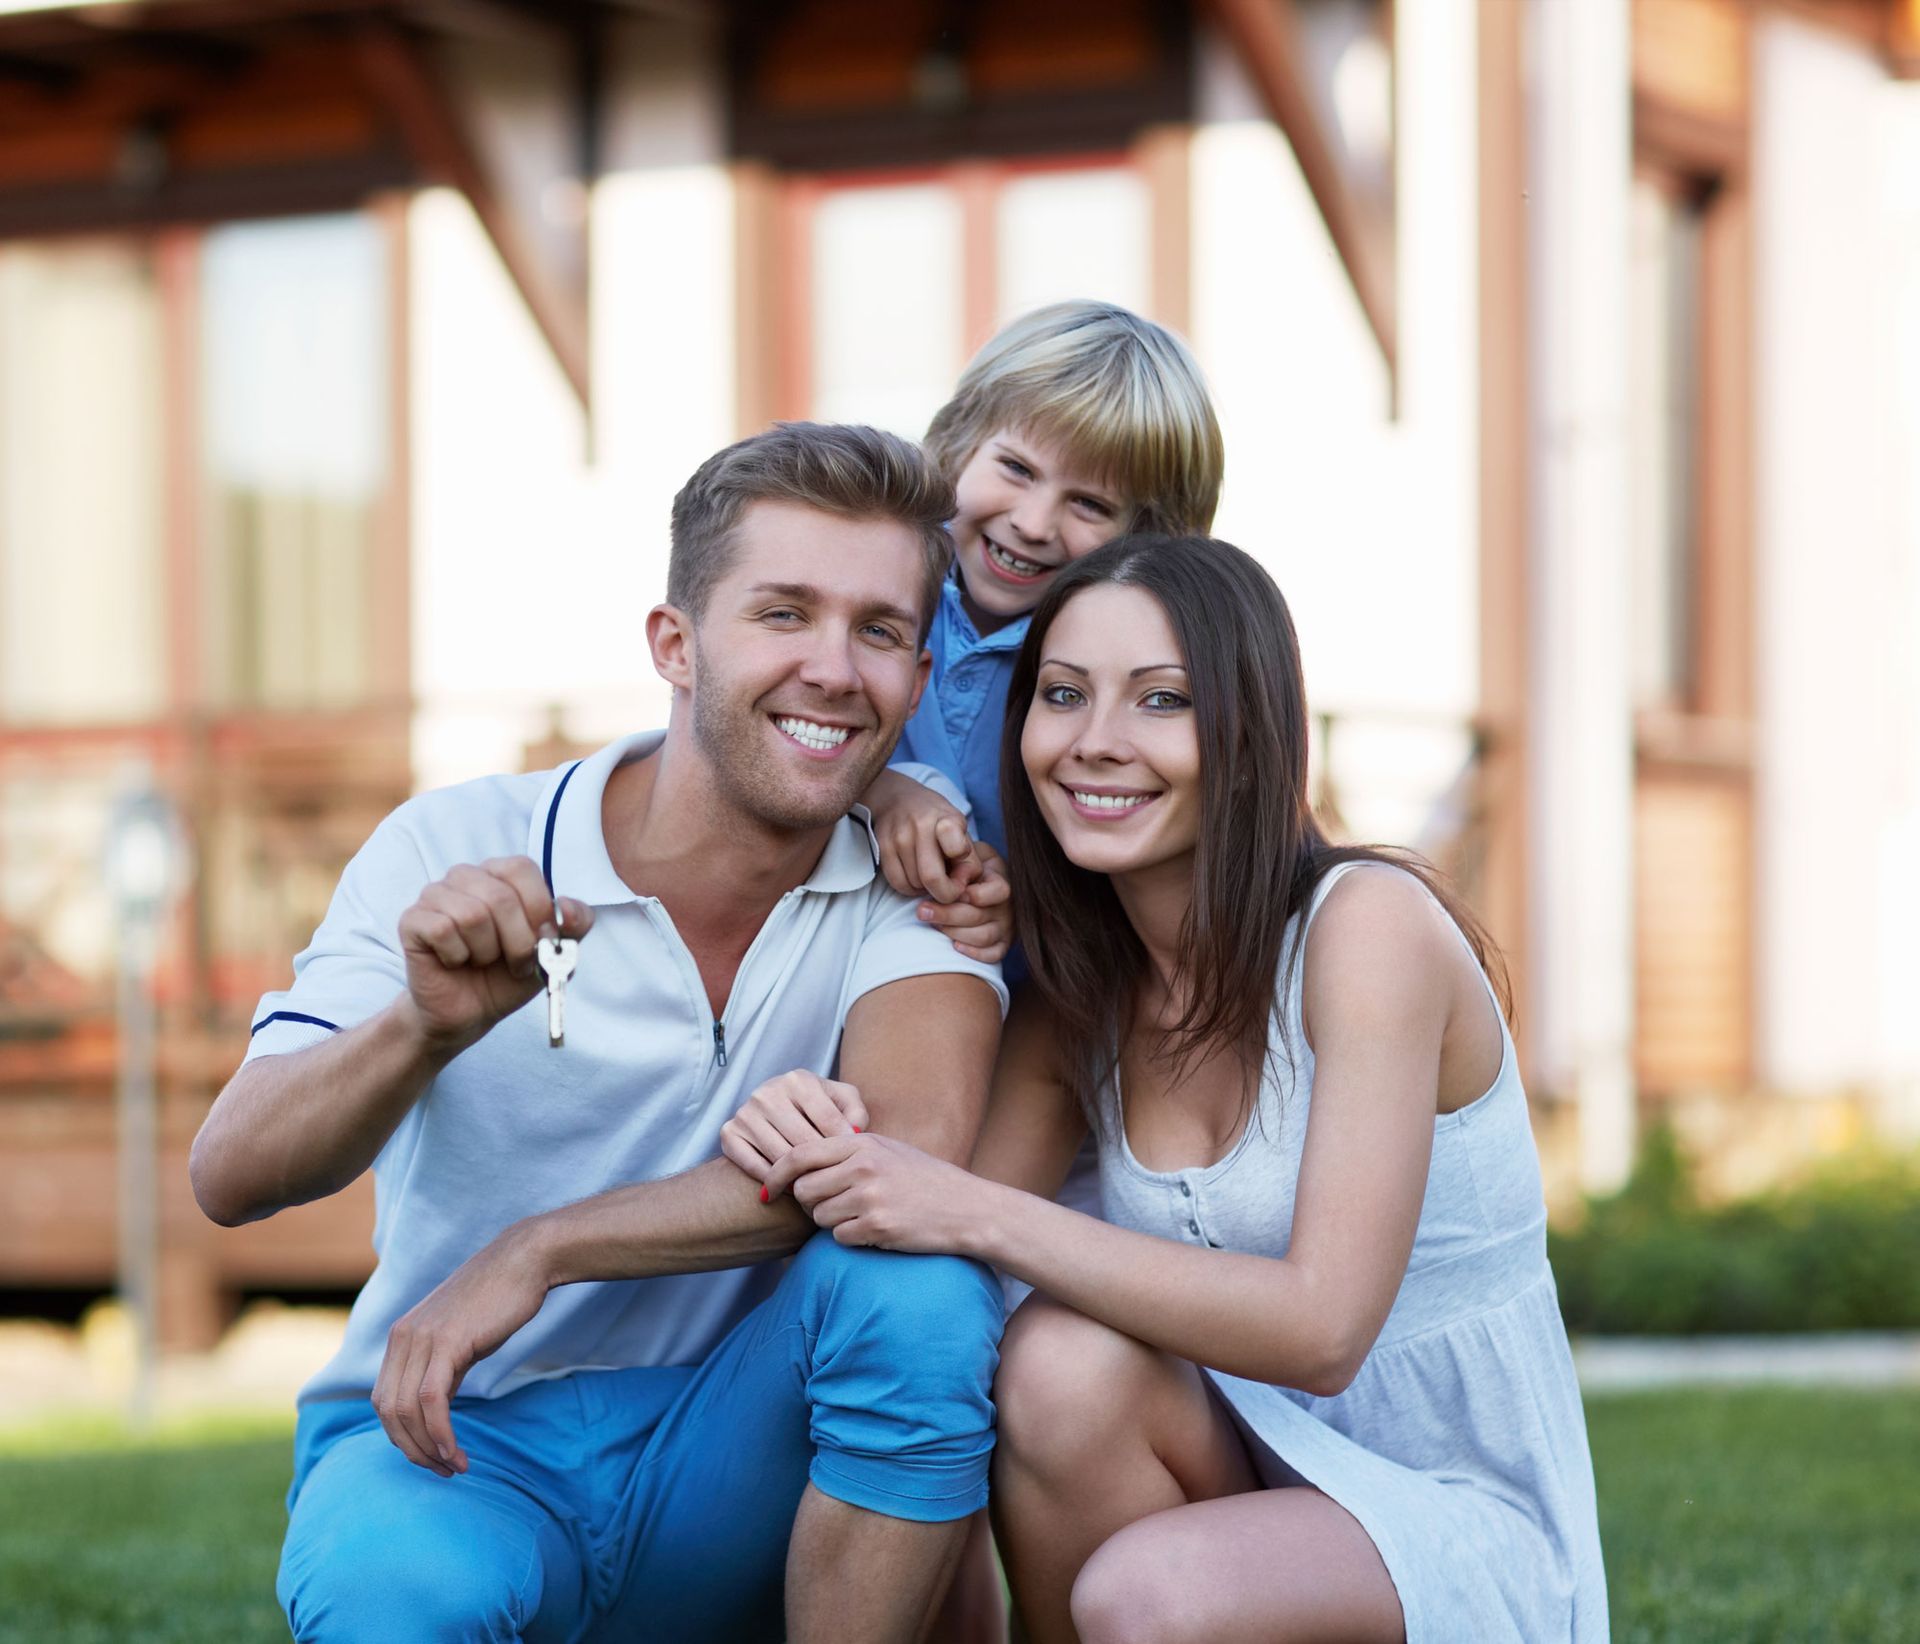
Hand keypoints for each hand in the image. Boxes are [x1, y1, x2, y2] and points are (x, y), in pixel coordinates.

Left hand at [372, 1226, 551, 1474]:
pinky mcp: (447, 1342)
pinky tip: (455, 1450)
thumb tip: (433, 1408)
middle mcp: (402, 1338)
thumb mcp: (459, 1337)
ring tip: (453, 1467)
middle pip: (389, 1412)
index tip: (431, 1455)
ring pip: (407, 1411)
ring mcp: (422, 1338)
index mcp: (401, 1337)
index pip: (384, 1401)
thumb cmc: (498, 1298)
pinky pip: (432, 1401)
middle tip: (442, 1470)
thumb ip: (440, 1368)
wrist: (524, 1261)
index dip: (402, 1436)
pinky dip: (440, 1433)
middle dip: (412, 1449)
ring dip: (428, 1448)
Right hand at [397, 856, 592, 1051]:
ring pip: (472, 914)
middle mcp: (466, 876)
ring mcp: (435, 894)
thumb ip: (575, 925)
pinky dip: (458, 956)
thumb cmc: (509, 974)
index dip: (538, 909)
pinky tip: (456, 962)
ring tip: (483, 961)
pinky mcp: (412, 920)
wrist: (469, 1012)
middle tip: (516, 963)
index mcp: (501, 874)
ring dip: (487, 951)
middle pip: (500, 896)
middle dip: (517, 941)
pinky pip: (443, 930)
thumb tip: (567, 908)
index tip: (541, 940)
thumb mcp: (556, 952)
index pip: (522, 868)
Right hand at [720, 1070, 867, 1187]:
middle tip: (832, 1180)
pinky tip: (788, 1185)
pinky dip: (772, 1180)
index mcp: (798, 1080)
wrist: (778, 1111)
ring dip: (799, 1176)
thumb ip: (856, 1112)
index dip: (842, 1146)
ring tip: (814, 1185)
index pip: (828, 1121)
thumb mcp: (842, 1101)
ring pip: (779, 1157)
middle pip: (803, 1142)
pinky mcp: (729, 1133)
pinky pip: (753, 1166)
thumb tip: (853, 1132)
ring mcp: (745, 1112)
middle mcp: (767, 1092)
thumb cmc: (817, 1108)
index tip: (850, 1163)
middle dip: (821, 1165)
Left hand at [763, 1132, 983, 1255]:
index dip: (776, 1174)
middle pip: (804, 1190)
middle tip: (834, 1206)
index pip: (799, 1155)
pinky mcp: (877, 1226)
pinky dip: (851, 1238)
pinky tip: (874, 1230)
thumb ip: (848, 1152)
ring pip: (819, 1216)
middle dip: (810, 1203)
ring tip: (861, 1216)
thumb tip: (801, 1162)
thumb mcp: (888, 1151)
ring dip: (832, 1222)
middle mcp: (863, 1166)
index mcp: (862, 1143)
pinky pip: (839, 1237)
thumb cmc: (925, 1180)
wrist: (967, 1208)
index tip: (769, 1190)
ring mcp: (870, 1196)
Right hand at [869, 772, 980, 903]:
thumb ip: (969, 861)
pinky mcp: (882, 846)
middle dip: (944, 894)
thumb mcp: (962, 833)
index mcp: (948, 819)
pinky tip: (915, 879)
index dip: (962, 872)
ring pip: (913, 883)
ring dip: (925, 889)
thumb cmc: (938, 821)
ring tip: (930, 876)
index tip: (961, 873)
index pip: (957, 849)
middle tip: (948, 891)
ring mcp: (899, 836)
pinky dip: (909, 888)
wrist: (899, 798)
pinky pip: (897, 883)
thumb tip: (962, 887)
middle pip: (931, 877)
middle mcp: (921, 825)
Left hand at [917, 841, 1012, 963]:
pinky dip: (975, 953)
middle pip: (980, 916)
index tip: (954, 891)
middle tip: (921, 910)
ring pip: (983, 936)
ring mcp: (1006, 927)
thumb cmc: (967, 865)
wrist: (977, 880)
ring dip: (954, 932)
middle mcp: (1007, 906)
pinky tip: (954, 946)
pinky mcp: (1003, 943)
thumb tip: (954, 860)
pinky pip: (994, 955)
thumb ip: (964, 854)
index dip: (977, 894)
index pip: (1000, 891)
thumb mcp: (969, 851)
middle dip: (947, 914)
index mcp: (1002, 881)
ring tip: (931, 922)